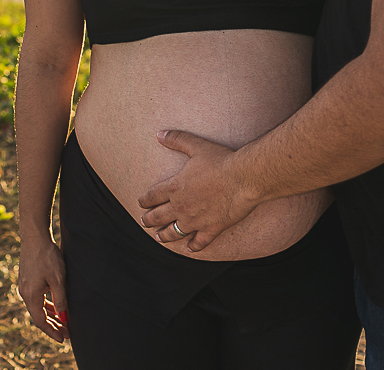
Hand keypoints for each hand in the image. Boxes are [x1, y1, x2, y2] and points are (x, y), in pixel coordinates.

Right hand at [17, 238, 68, 342]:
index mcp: (31, 296)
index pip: (40, 321)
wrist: (34, 237)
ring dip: (50, 315)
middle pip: (38, 316)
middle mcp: (25, 293)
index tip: (63, 339)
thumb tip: (62, 317)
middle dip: (53, 325)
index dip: (52, 331)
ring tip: (62, 321)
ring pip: (38, 307)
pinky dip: (46, 304)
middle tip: (66, 333)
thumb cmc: (47, 257)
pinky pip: (37, 298)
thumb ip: (60, 299)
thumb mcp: (58, 279)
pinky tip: (54, 305)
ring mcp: (25, 286)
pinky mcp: (27, 279)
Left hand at [137, 130, 257, 252]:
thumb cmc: (220, 160)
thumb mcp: (196, 145)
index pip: (152, 196)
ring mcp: (195, 220)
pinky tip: (189, 249)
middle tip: (144, 222)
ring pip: (174, 232)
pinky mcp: (212, 229)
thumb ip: (177, 139)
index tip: (140, 204)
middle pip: (159, 216)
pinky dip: (193, 246)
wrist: (243, 178)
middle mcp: (181, 206)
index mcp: (175, 186)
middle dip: (149, 220)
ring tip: (159, 238)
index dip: (144, 201)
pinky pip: (199, 242)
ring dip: (164, 235)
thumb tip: (159, 134)